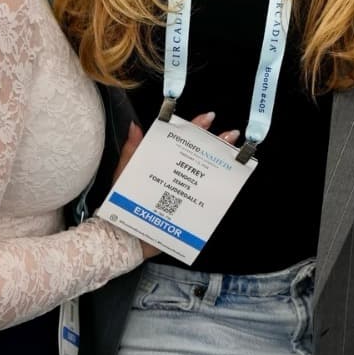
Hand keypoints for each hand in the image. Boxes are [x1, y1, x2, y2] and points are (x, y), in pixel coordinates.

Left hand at [109, 113, 239, 261]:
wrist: (124, 235)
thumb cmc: (121, 203)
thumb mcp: (124, 172)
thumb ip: (131, 150)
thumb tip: (135, 127)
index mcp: (161, 162)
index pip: (180, 140)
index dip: (194, 127)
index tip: (207, 119)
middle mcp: (174, 175)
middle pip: (197, 155)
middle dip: (215, 143)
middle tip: (228, 136)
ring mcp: (181, 192)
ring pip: (204, 175)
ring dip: (220, 165)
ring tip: (231, 158)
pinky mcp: (186, 208)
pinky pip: (202, 198)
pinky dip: (215, 191)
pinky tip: (227, 184)